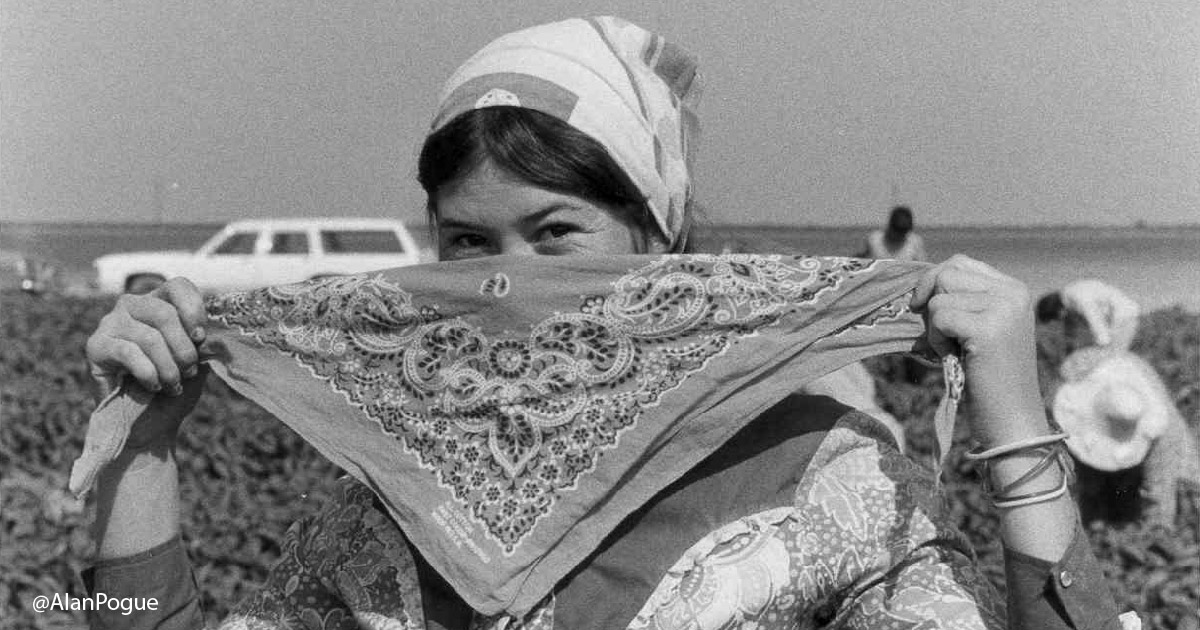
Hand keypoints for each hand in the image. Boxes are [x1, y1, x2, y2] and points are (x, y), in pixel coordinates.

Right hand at [85, 278, 207, 443]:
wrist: (148, 423)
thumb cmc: (174, 387)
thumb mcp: (197, 360)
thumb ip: (203, 341)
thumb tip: (211, 332)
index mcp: (160, 303)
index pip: (179, 286)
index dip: (193, 310)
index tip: (201, 338)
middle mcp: (133, 306)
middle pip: (164, 313)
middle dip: (184, 349)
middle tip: (189, 371)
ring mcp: (110, 323)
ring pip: (149, 337)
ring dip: (168, 368)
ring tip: (173, 386)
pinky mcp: (95, 345)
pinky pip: (128, 352)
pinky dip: (148, 373)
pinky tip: (153, 387)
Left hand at [910, 255, 1049, 446]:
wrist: (1011, 420)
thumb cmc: (987, 378)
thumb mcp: (980, 327)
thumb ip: (962, 300)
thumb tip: (919, 282)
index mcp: (1013, 289)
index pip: (959, 262)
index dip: (934, 284)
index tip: (929, 312)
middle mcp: (1013, 292)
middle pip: (946, 272)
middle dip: (932, 303)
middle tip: (945, 337)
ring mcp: (1004, 308)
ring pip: (939, 296)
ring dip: (935, 327)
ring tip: (956, 350)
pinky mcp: (989, 329)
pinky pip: (939, 318)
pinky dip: (937, 340)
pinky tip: (956, 358)